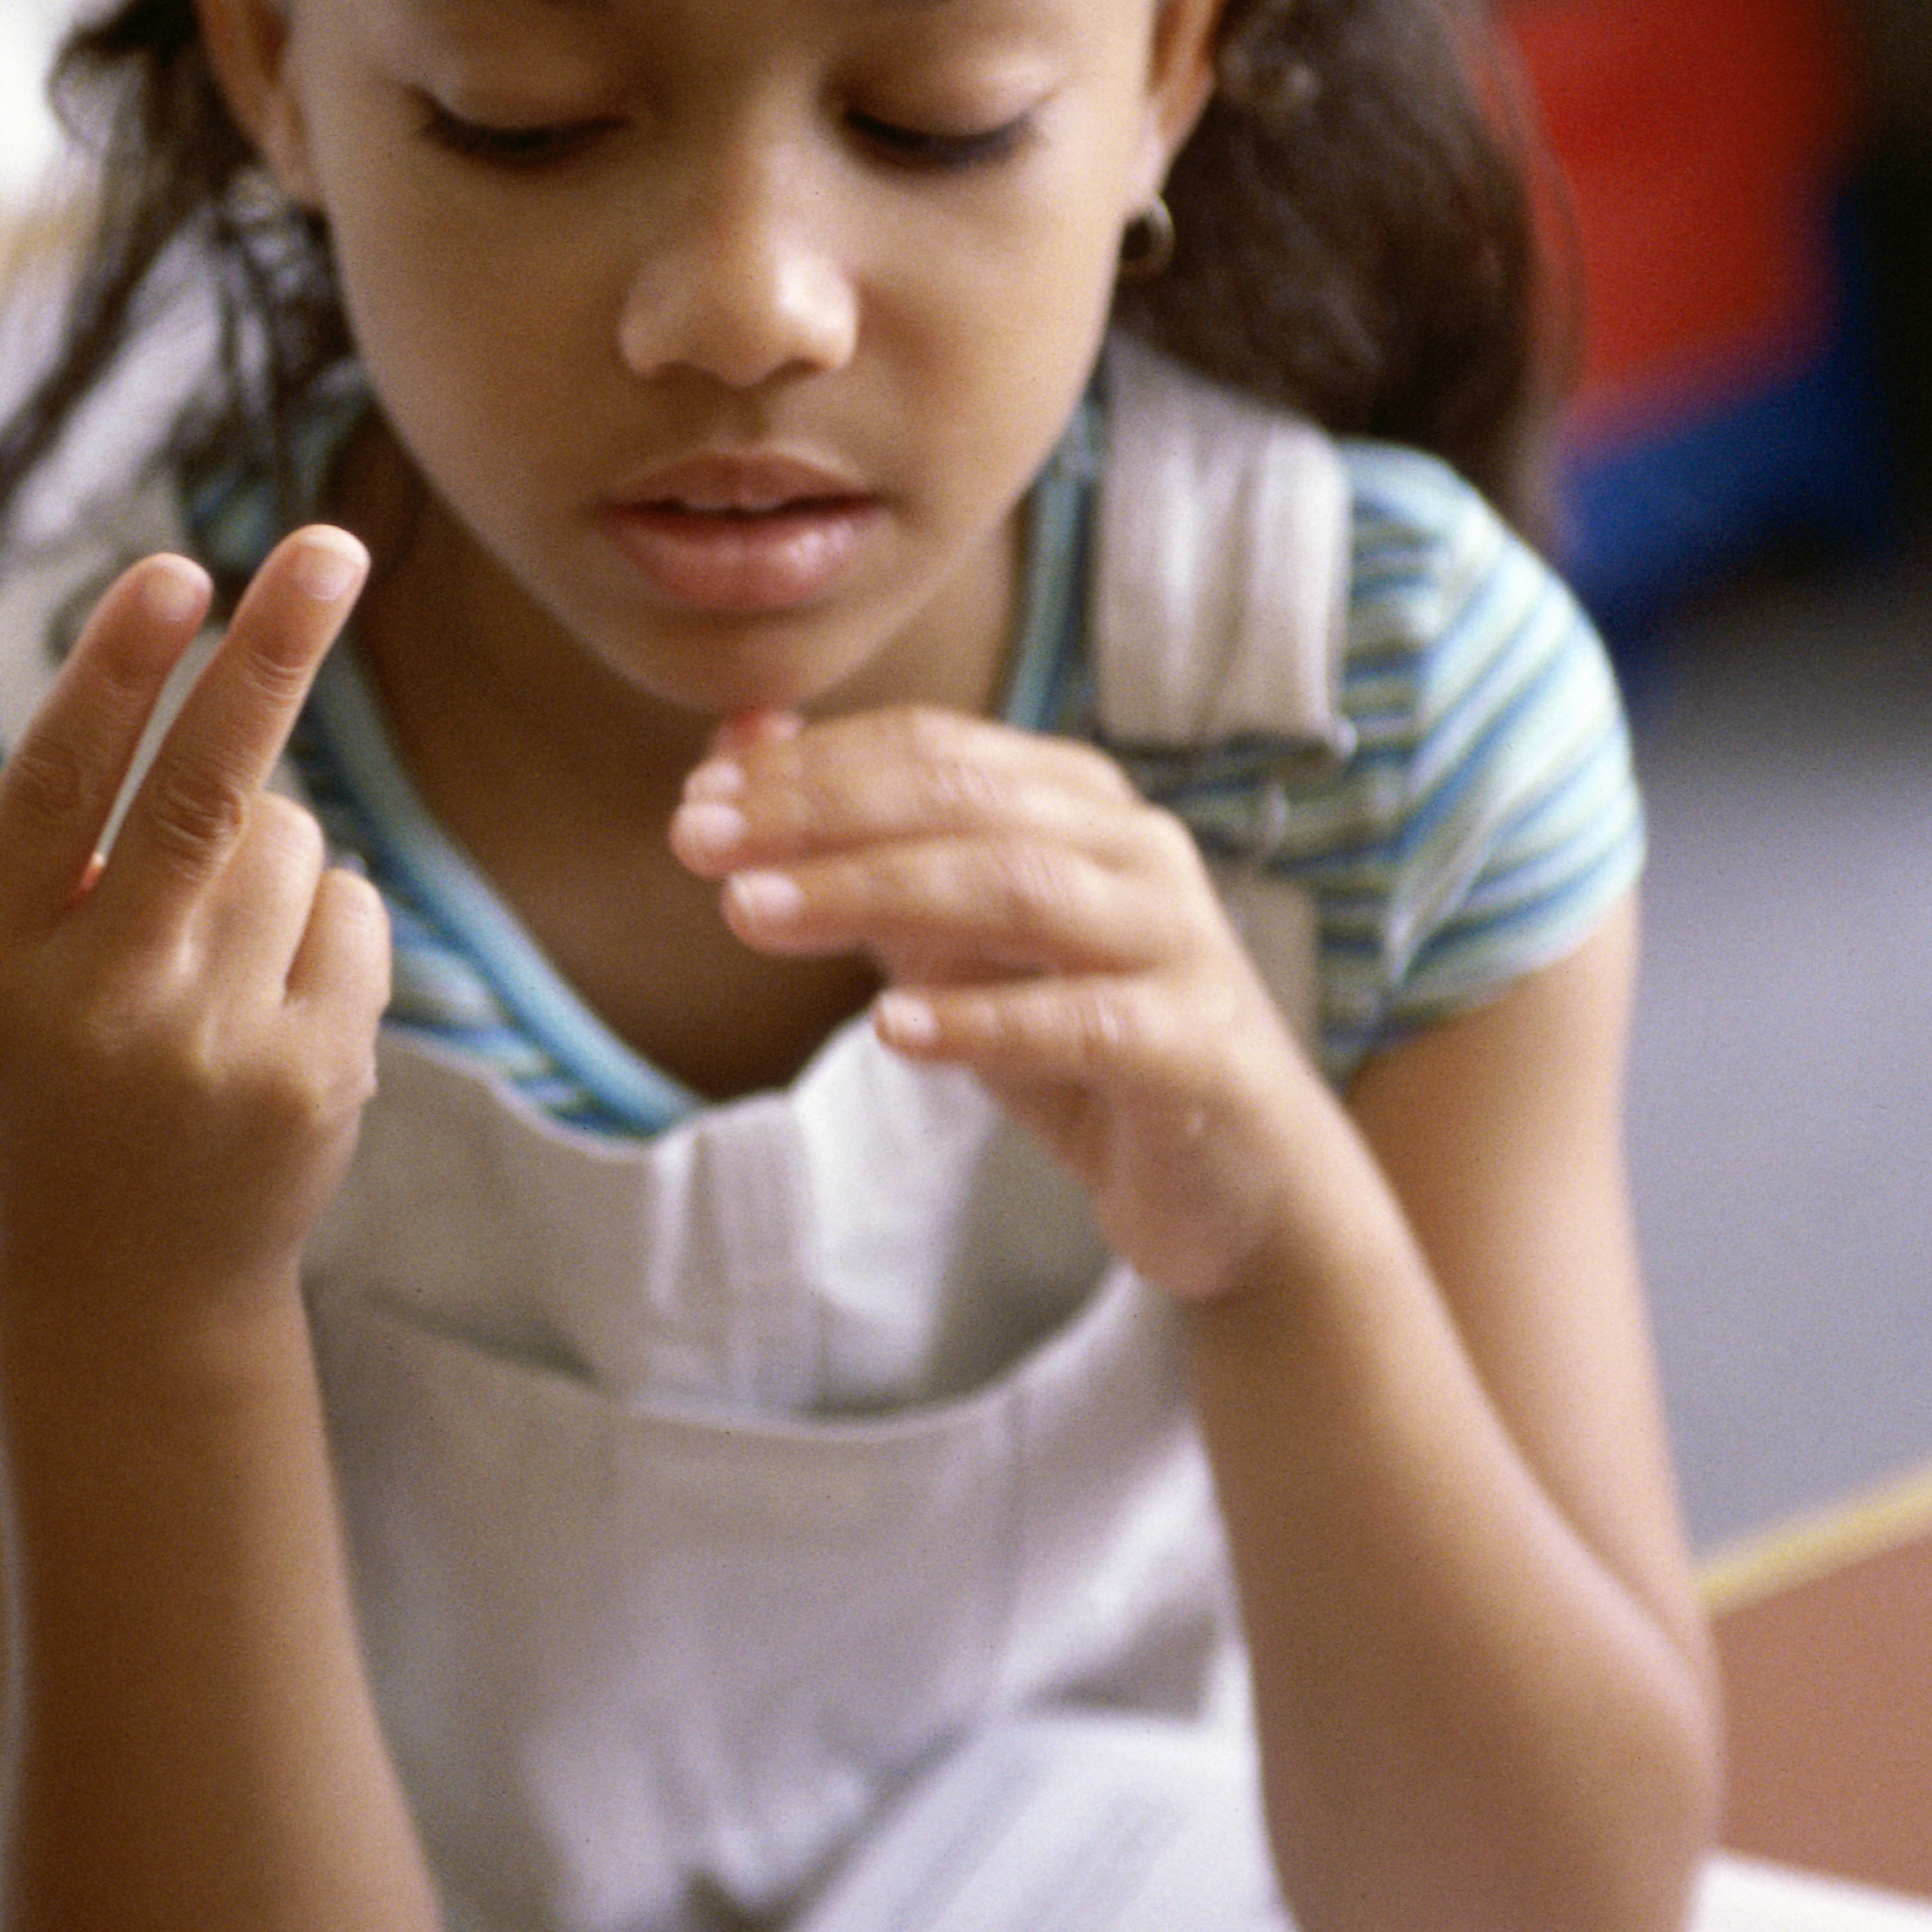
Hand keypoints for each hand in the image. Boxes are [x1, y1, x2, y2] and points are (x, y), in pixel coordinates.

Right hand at [0, 528, 390, 1299]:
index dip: (120, 669)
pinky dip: (324, 920)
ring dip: (264, 845)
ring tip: (206, 937)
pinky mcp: (315, 1080)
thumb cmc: (28, 1081)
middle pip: (206, 791)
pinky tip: (268, 997)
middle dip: (274, 654)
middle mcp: (102, 1006)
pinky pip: (354, 910)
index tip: (180, 570)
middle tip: (337, 548)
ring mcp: (217, 1049)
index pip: (60, 785)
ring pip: (288, 840)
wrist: (130, 1285)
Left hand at [670, 704, 1365, 1300]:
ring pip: (1017, 887)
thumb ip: (863, 850)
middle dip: (819, 814)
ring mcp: (1177, 944)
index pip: (933, 748)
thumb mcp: (954, 944)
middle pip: (964, 800)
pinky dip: (982, 1020)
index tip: (696, 800)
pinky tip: (891, 1031)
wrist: (1235, 1183)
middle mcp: (1137, 851)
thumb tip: (735, 751)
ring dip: (872, 892)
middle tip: (696, 844)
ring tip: (753, 914)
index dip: (809, 765)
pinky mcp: (1196, 1048)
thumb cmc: (1080, 1044)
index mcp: (1080, 803)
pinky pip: (1084, 1021)